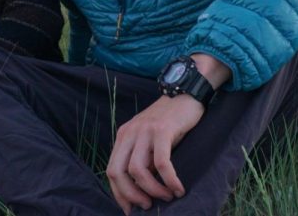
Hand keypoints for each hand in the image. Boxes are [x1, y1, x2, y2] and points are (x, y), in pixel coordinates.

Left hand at [106, 94, 203, 213]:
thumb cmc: (170, 120)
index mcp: (123, 136)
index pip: (111, 170)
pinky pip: (162, 163)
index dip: (119, 193)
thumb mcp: (149, 138)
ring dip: (153, 190)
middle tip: (146, 205)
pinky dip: (169, 180)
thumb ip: (143, 157)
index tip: (130, 209)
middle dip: (130, 195)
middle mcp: (130, 133)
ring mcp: (145, 131)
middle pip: (118, 172)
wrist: (185, 93)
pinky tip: (178, 189)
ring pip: (138, 170)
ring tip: (167, 196)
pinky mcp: (162, 131)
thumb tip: (142, 189)